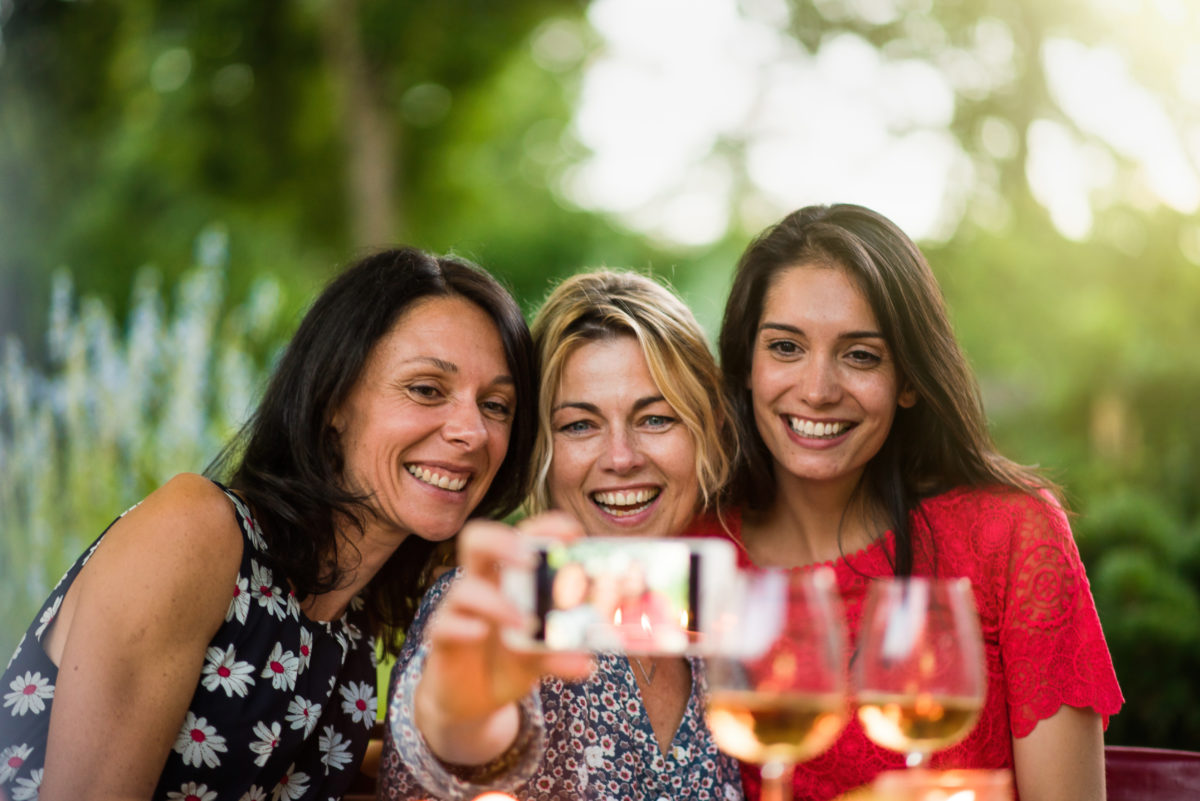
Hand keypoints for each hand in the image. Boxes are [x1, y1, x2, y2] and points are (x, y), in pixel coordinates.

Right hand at [414, 511, 593, 763]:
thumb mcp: (541, 657)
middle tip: (530, 560)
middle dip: (503, 542)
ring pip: (463, 588)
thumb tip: (587, 661)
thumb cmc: (509, 662)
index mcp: (509, 577)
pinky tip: (480, 633)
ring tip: (525, 623)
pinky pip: (444, 624)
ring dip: (496, 603)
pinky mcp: (442, 639)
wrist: (472, 700)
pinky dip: (463, 626)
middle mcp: (482, 585)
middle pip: (477, 541)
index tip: (571, 534)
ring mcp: (459, 610)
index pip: (521, 537)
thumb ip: (560, 654)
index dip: (544, 528)